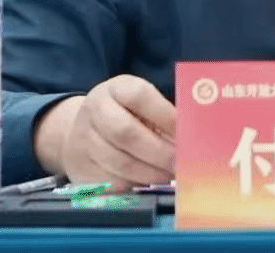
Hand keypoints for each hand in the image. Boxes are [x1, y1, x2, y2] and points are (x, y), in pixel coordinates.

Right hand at [33, 75, 175, 189]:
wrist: (80, 130)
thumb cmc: (125, 114)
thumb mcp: (141, 104)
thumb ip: (164, 115)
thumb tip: (194, 135)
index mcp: (116, 88)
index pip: (139, 96)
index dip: (165, 115)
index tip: (187, 132)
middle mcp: (96, 110)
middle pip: (126, 132)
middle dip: (159, 152)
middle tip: (181, 163)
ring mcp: (84, 140)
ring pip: (119, 162)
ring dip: (151, 172)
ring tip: (171, 175)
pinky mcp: (81, 169)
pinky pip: (111, 182)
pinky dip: (136, 184)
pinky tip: (152, 182)